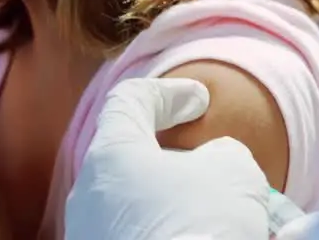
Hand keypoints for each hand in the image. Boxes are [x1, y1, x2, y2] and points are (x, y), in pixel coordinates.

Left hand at [65, 78, 270, 239]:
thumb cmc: (202, 226)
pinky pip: (132, 235)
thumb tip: (212, 163)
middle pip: (131, 158)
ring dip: (172, 204)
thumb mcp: (232, 172)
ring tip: (217, 218)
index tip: (201, 99)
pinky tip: (196, 238)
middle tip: (216, 172)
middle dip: (175, 161)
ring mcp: (86, 232)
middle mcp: (86, 190)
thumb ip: (221, 154)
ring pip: (132, 204)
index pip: (130, 100)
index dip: (169, 93)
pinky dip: (165, 233)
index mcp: (111, 152)